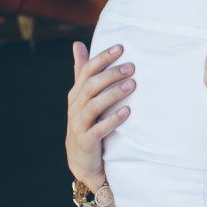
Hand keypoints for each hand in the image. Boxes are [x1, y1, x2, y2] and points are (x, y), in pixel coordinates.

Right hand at [65, 42, 134, 190]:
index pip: (86, 71)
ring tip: (132, 85)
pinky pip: (97, 130)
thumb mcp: (84, 98)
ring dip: (113, 94)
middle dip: (111, 74)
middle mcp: (75, 107)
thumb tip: (77, 44)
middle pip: (90, 86)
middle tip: (132, 67)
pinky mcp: (86, 142)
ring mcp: (78, 125)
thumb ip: (82, 72)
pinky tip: (126, 112)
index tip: (121, 47)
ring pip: (93, 106)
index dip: (102, 58)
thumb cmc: (87, 123)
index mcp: (76, 94)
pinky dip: (112, 120)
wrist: (83, 161)